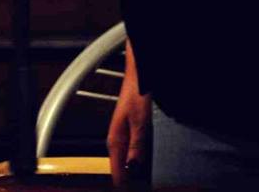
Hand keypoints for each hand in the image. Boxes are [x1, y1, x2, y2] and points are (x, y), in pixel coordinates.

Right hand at [107, 52, 150, 185]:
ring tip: (140, 186)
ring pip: (125, 165)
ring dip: (132, 175)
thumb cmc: (136, 94)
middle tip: (137, 190)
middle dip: (128, 183)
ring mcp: (123, 139)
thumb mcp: (140, 123)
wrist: (138, 78)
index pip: (116, 172)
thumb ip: (136, 146)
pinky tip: (143, 171)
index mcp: (115, 140)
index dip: (123, 186)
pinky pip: (131, 157)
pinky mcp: (129, 136)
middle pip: (120, 171)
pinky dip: (136, 166)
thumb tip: (133, 168)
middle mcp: (116, 141)